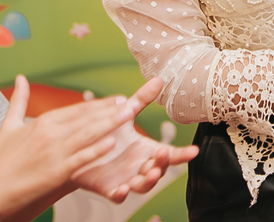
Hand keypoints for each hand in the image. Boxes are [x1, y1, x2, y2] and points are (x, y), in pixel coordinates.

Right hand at [0, 75, 135, 218]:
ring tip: (130, 116)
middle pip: (87, 119)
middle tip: (133, 103)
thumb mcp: (8, 128)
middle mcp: (49, 133)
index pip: (77, 110)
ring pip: (87, 134)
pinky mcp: (54, 172)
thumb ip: (19, 102)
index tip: (119, 100)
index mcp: (41, 122)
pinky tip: (112, 143)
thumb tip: (22, 77)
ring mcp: (53, 152)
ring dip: (111, 124)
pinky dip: (96, 150)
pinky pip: (80, 158)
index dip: (100, 105)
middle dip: (111, 111)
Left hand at [72, 77, 197, 201]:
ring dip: (147, 182)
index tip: (194, 150)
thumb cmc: (107, 133)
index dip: (182, 154)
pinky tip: (122, 188)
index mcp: (147, 150)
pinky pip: (117, 195)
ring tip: (149, 174)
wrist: (80, 149)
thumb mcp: (125, 114)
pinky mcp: (109, 188)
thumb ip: (141, 100)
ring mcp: (127, 179)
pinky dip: (120, 193)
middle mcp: (140, 166)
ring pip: (142, 185)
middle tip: (162, 154)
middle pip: (158, 169)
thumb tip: (158, 79)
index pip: (170, 154)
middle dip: (162, 164)